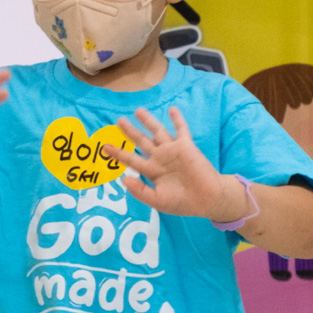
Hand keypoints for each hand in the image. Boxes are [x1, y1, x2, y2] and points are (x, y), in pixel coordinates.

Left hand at [103, 106, 245, 221]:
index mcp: (152, 171)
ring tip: (138, 110)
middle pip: (141, 141)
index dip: (118, 154)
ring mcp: (172, 151)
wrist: (207, 199)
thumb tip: (123, 179)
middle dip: (130, 131)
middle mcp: (160, 158)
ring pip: (157, 132)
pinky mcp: (186, 146)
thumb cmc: (183, 202)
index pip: (132, 160)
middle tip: (118, 121)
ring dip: (148, 121)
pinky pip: (181, 130)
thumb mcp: (157, 201)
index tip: (104, 147)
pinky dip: (177, 119)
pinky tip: (172, 109)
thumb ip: (140, 191)